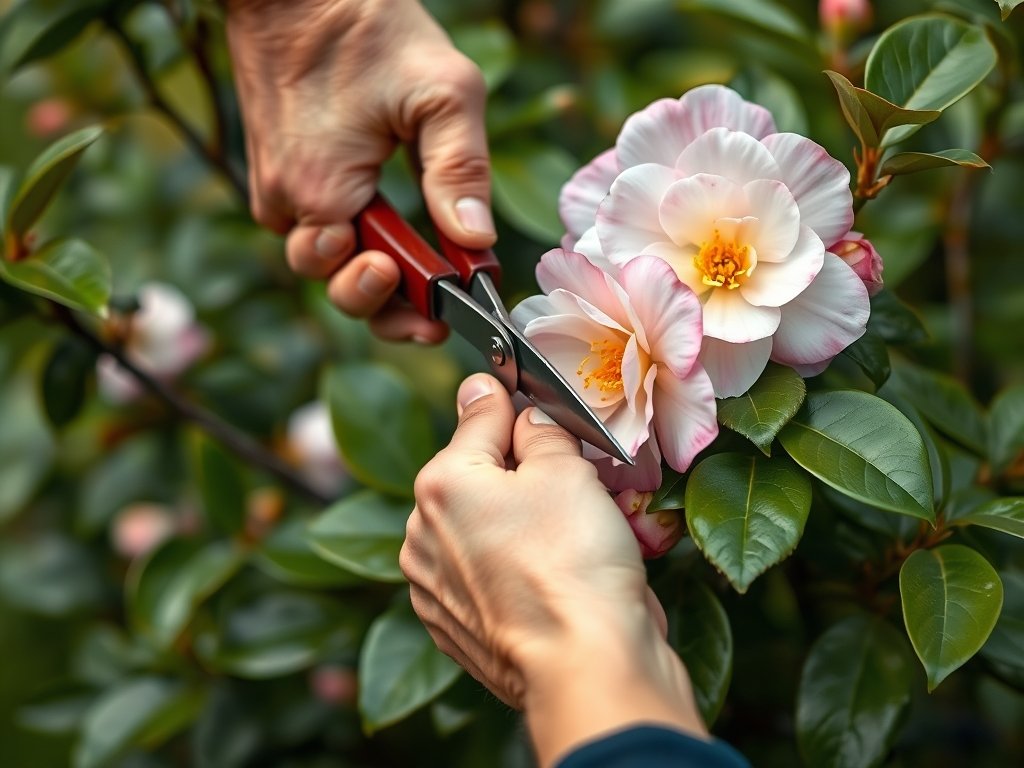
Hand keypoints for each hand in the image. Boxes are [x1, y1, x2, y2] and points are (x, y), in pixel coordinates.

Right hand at [226, 0, 494, 341]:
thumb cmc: (368, 29)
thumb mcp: (442, 91)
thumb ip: (461, 170)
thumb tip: (476, 241)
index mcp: (320, 191)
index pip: (357, 280)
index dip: (403, 306)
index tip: (440, 316)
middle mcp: (287, 201)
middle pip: (334, 282)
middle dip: (385, 299)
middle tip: (430, 310)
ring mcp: (278, 190)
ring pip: (325, 259)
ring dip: (370, 267)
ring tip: (411, 261)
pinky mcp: (279, 176)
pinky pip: (315, 228)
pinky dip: (353, 236)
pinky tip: (387, 228)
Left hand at [401, 374, 707, 766]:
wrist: (584, 667)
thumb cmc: (574, 564)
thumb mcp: (567, 470)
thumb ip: (539, 430)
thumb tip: (524, 417)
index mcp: (441, 483)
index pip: (479, 413)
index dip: (513, 400)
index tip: (524, 391)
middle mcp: (422, 533)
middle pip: (476, 474)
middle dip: (519, 469)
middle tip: (571, 479)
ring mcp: (432, 585)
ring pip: (480, 526)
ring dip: (515, 520)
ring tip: (567, 535)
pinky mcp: (453, 626)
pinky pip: (483, 574)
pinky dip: (510, 567)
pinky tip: (550, 575)